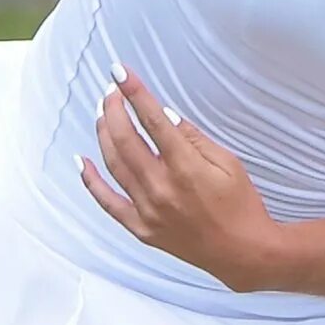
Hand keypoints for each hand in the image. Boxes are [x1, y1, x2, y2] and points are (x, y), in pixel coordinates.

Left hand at [78, 66, 282, 292]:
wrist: (244, 253)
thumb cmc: (241, 204)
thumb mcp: (227, 162)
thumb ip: (192, 137)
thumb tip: (163, 116)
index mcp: (185, 167)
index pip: (152, 119)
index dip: (134, 92)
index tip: (120, 71)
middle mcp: (161, 188)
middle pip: (125, 139)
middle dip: (114, 108)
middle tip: (112, 91)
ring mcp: (148, 211)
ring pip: (113, 164)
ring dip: (104, 134)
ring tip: (102, 113)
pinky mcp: (142, 229)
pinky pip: (108, 203)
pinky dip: (91, 182)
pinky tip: (80, 161)